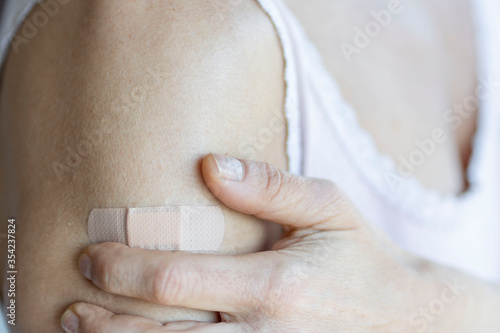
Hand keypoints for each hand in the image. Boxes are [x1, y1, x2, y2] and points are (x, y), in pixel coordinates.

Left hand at [61, 153, 445, 331]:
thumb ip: (269, 186)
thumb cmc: (363, 256)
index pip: (174, 283)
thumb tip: (208, 165)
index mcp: (274, 287)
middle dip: (106, 322)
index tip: (92, 256)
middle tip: (73, 304)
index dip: (122, 271)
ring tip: (84, 330)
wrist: (407, 320)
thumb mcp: (328, 207)